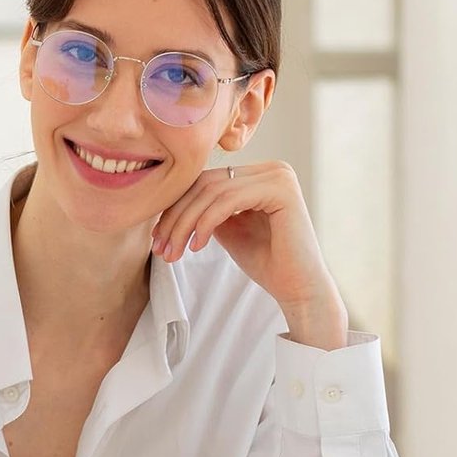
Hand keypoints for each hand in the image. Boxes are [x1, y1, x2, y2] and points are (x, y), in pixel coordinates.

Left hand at [151, 161, 347, 349]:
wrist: (298, 288)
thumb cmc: (265, 262)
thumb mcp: (227, 229)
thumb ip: (206, 210)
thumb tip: (169, 203)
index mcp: (258, 174)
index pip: (204, 181)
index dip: (176, 207)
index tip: (158, 238)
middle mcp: (271, 168)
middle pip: (205, 183)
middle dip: (176, 217)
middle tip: (160, 248)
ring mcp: (278, 176)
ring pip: (212, 191)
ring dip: (185, 224)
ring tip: (174, 252)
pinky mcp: (281, 190)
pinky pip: (228, 200)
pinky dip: (205, 223)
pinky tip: (196, 246)